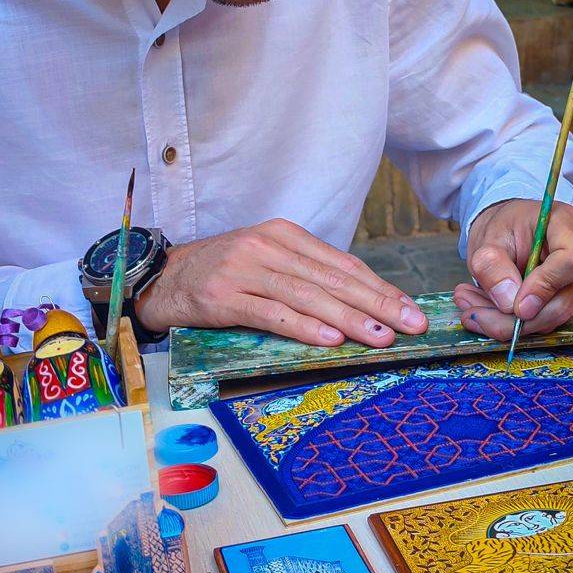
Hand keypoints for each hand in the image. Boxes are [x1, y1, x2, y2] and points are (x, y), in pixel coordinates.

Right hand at [135, 219, 427, 347]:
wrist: (161, 278)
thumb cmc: (222, 274)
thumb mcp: (266, 262)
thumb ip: (307, 275)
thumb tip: (363, 301)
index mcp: (282, 234)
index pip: (342, 264)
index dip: (379, 288)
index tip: (410, 310)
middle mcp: (266, 246)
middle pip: (332, 279)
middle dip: (377, 304)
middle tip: (411, 325)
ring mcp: (243, 270)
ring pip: (307, 296)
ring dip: (349, 319)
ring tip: (380, 337)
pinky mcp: (222, 296)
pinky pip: (270, 313)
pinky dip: (302, 326)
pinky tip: (329, 338)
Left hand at [454, 199, 572, 341]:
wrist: (514, 228)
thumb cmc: (505, 227)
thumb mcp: (488, 239)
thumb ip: (493, 267)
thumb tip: (510, 304)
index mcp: (569, 221)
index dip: (546, 287)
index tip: (515, 305)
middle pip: (565, 300)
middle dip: (517, 318)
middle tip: (472, 314)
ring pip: (559, 315)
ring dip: (513, 322)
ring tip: (474, 308)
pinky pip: (556, 319)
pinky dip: (522, 321)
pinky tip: (494, 309)